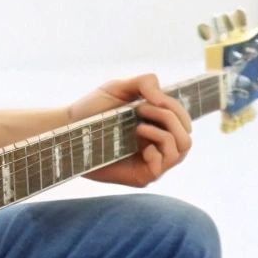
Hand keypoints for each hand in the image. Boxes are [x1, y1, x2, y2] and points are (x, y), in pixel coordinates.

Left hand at [71, 73, 191, 187]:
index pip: (184, 119)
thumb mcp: (118, 87)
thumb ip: (144, 82)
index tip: (147, 99)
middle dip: (170, 117)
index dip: (174, 107)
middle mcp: (158, 143)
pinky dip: (158, 152)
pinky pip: (163, 167)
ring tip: (139, 127)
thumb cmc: (92, 109)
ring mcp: (151, 160)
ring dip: (164, 133)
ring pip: (181, 150)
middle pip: (187, 135)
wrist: (69, 128)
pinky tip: (142, 147)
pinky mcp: (141, 175)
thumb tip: (162, 95)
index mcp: (157, 123)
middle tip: (142, 109)